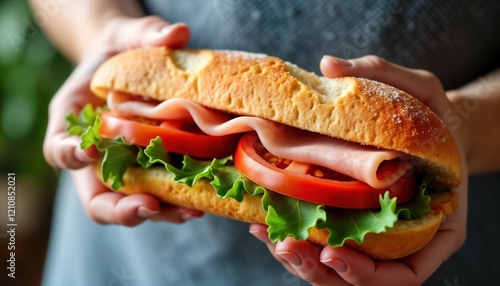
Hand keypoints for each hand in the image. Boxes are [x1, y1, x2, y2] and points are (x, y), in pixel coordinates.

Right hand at [44, 16, 203, 224]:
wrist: (135, 67)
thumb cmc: (122, 52)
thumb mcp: (129, 36)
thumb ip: (146, 34)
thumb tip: (177, 33)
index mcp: (73, 126)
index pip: (59, 150)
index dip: (70, 155)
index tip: (89, 150)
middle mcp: (97, 158)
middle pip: (97, 198)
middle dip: (119, 208)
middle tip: (147, 206)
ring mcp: (126, 170)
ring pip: (133, 204)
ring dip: (160, 212)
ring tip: (190, 210)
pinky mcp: (155, 173)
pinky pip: (162, 194)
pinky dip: (180, 200)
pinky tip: (204, 199)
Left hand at [249, 55, 467, 285]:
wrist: (428, 126)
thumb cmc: (432, 113)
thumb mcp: (420, 88)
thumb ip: (383, 74)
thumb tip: (329, 64)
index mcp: (434, 225)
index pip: (405, 273)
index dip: (367, 274)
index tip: (333, 254)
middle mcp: (403, 239)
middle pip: (363, 278)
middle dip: (321, 271)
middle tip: (287, 244)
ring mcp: (375, 236)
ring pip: (337, 271)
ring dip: (302, 263)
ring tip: (273, 238)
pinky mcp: (349, 226)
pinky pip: (323, 247)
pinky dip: (297, 245)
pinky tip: (266, 227)